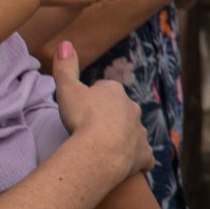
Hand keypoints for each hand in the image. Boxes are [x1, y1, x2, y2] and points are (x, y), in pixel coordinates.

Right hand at [47, 41, 148, 188]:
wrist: (101, 149)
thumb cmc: (82, 117)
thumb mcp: (68, 89)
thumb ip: (65, 67)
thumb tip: (65, 42)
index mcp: (115, 92)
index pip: (104, 89)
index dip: (92, 98)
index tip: (81, 109)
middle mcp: (132, 109)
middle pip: (120, 110)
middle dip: (109, 116)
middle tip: (91, 129)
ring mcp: (140, 132)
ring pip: (133, 131)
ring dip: (123, 137)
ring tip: (106, 147)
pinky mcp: (144, 155)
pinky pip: (144, 157)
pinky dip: (139, 160)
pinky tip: (132, 166)